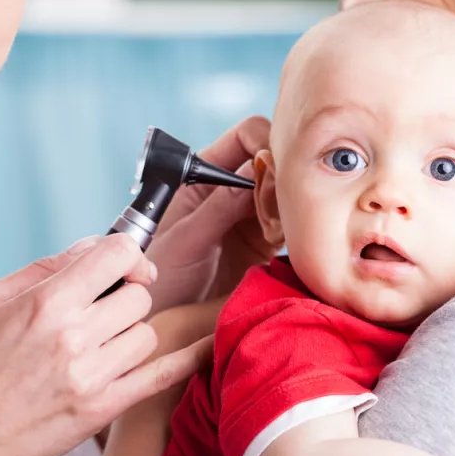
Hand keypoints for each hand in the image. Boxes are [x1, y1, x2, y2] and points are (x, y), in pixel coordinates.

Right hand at [0, 234, 207, 455]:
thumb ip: (43, 268)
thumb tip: (91, 247)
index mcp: (46, 303)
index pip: (117, 253)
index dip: (125, 253)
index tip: (119, 265)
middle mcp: (74, 337)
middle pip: (139, 295)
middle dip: (125, 295)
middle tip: (102, 309)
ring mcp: (93, 376)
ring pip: (147, 333)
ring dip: (130, 332)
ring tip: (102, 343)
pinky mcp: (104, 408)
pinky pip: (163, 374)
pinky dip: (187, 357)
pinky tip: (204, 343)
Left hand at [145, 116, 280, 316]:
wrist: (160, 319)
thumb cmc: (159, 277)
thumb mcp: (185, 240)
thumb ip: (219, 206)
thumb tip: (256, 168)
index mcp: (202, 173)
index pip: (245, 136)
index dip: (265, 142)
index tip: (274, 167)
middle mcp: (229, 188)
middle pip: (273, 160)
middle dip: (285, 175)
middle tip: (281, 204)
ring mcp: (249, 214)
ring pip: (287, 192)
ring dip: (291, 205)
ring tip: (276, 230)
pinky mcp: (264, 241)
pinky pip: (291, 224)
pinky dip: (295, 230)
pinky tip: (283, 244)